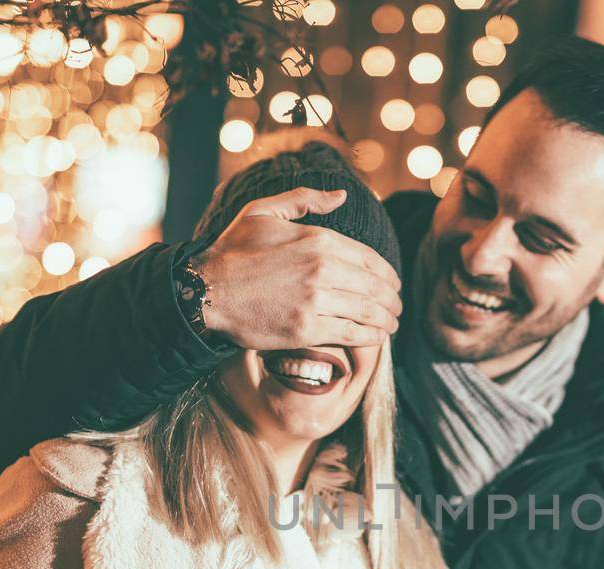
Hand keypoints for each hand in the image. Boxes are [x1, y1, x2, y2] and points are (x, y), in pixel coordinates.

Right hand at [196, 187, 402, 349]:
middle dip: (392, 299)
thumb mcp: (264, 211)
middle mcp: (322, 269)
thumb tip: (342, 196)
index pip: (371, 259)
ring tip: (391, 324)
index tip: (393, 284)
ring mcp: (315, 301)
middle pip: (375, 287)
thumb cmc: (233, 251)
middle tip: (397, 307)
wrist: (206, 290)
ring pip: (368, 311)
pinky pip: (352, 334)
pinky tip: (378, 337)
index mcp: (319, 240)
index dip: (388, 275)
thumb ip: (305, 199)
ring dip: (387, 319)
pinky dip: (372, 336)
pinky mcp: (306, 330)